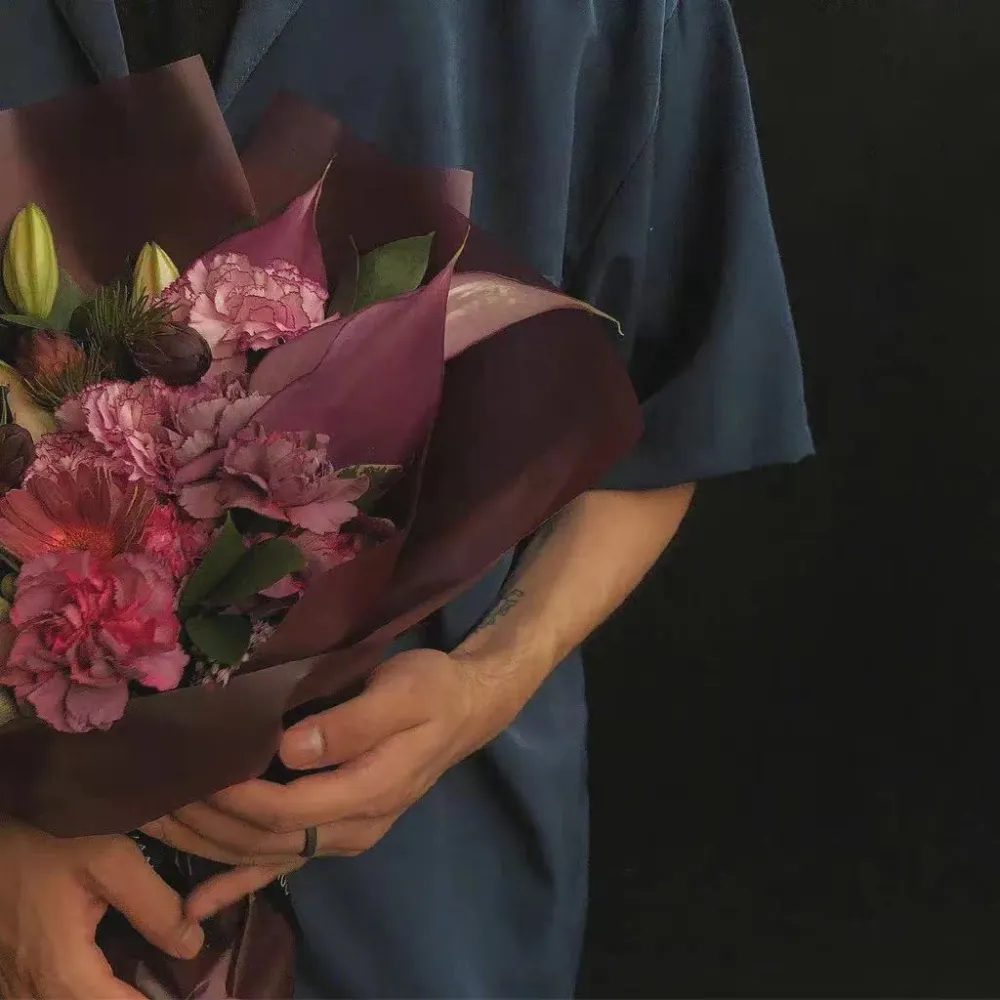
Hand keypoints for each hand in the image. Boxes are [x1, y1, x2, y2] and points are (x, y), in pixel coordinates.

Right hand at [0, 818, 203, 999]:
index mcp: (62, 969)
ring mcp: (13, 981)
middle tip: (164, 982)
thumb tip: (191, 945)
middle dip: (128, 999)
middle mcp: (31, 987)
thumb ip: (155, 905)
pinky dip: (79, 990)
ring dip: (103, 996)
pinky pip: (45, 993)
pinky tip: (104, 972)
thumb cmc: (52, 840)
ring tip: (140, 979)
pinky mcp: (8, 968)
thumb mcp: (113, 862)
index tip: (180, 991)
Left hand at [142, 648, 517, 920]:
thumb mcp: (405, 691)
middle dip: (209, 820)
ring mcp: (345, 836)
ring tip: (156, 823)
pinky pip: (281, 866)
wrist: (463, 709)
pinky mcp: (336, 831)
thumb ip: (355, 722)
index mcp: (371, 791)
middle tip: (158, 789)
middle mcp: (354, 826)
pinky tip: (197, 907)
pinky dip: (237, 886)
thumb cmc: (433, 690)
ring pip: (266, 856)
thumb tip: (292, 748)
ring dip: (209, 847)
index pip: (289, 808)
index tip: (195, 767)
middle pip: (267, 838)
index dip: (239, 797)